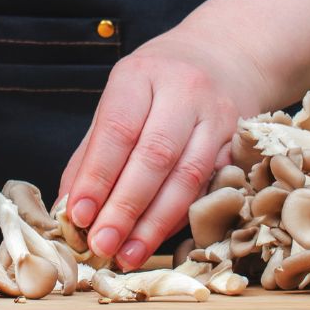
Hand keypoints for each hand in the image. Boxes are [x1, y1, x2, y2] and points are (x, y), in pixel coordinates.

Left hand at [57, 23, 268, 270]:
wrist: (225, 56)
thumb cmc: (159, 82)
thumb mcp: (121, 97)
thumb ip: (93, 150)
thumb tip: (69, 206)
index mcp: (141, 74)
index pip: (117, 129)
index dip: (97, 176)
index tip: (78, 215)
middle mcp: (183, 90)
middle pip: (153, 156)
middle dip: (124, 208)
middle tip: (101, 243)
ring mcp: (217, 115)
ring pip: (187, 177)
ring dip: (154, 223)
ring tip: (127, 254)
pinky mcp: (239, 141)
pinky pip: (209, 186)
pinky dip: (180, 217)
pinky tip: (158, 238)